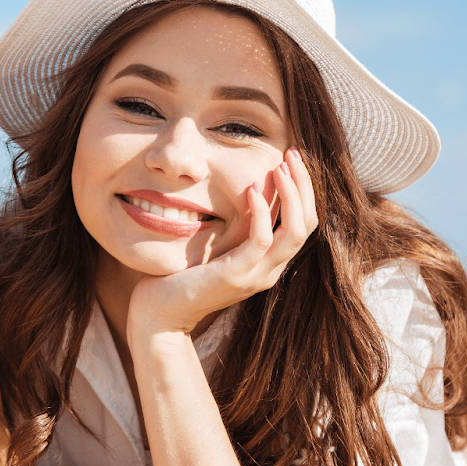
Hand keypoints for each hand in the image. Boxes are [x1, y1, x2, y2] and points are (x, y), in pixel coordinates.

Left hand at [129, 148, 317, 335]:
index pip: (304, 221)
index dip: (304, 188)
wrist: (158, 313)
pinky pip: (261, 240)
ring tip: (279, 166)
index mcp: (269, 262)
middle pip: (308, 222)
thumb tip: (244, 189)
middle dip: (304, 183)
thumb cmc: (181, 275)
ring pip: (295, 231)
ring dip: (291, 194)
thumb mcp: (217, 246)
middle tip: (292, 152)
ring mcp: (256, 275)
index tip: (291, 157)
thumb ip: (235, 226)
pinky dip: (261, 212)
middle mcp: (270, 270)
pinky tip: (251, 189)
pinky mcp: (235, 275)